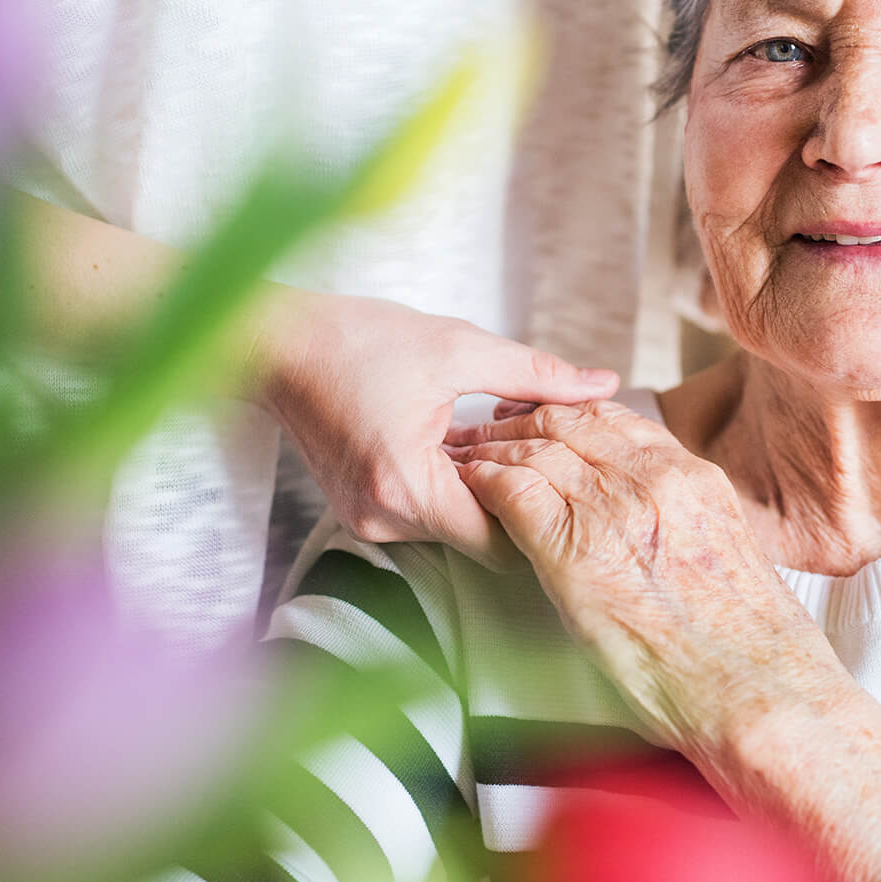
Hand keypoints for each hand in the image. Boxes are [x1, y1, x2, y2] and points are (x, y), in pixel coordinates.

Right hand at [247, 292, 618, 565]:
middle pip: (478, 537)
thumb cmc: (358, 340)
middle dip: (517, 500)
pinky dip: (452, 484)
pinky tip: (466, 444)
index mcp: (407, 486)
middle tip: (557, 462)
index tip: (572, 485)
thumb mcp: (458, 347)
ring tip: (511, 444)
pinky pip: (426, 511)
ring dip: (484, 490)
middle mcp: (383, 518)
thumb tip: (605, 384)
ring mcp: (368, 519)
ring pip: (454, 526)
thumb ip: (537, 376)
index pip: (499, 541)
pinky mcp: (362, 509)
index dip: (542, 515)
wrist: (276, 342)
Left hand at [445, 399, 834, 753]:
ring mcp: (615, 509)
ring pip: (537, 448)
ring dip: (496, 446)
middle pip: (571, 421)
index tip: (546, 417)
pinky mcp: (576, 550)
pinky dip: (486, 483)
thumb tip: (657, 530)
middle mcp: (654, 478)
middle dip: (524, 418)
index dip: (570, 412)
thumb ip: (686, 523)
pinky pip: (515, 492)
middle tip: (492, 425)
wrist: (754, 686)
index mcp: (692, 477)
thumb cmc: (747, 647)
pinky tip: (472, 485)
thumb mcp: (726, 557)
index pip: (616, 418)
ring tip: (468, 453)